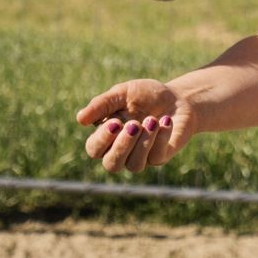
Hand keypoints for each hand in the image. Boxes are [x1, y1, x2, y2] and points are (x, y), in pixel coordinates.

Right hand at [76, 78, 195, 173]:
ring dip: (143, 142)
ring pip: (134, 165)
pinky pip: (156, 157)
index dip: (101, 140)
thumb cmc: (145, 95)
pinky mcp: (160, 157)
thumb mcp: (122, 93)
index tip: (114, 122)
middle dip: (121, 146)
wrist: (177, 97)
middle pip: (111, 165)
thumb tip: (80, 119)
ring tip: (151, 120)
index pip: (94, 149)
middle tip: (134, 124)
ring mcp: (141, 157)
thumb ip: (102, 104)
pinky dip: (160, 137)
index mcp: (107, 135)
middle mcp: (122, 151)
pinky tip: (165, 120)